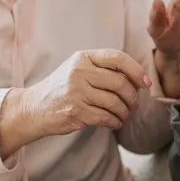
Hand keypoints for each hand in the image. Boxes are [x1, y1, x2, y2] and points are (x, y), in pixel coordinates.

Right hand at [0, 49, 149, 156]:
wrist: (33, 107)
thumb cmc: (62, 88)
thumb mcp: (78, 69)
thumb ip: (103, 69)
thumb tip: (138, 79)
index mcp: (83, 58)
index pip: (117, 58)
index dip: (136, 70)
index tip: (145, 83)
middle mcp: (79, 72)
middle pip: (120, 83)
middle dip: (132, 97)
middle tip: (134, 104)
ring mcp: (77, 92)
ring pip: (115, 102)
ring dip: (125, 112)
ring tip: (124, 115)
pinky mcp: (76, 112)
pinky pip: (106, 117)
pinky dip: (115, 121)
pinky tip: (115, 122)